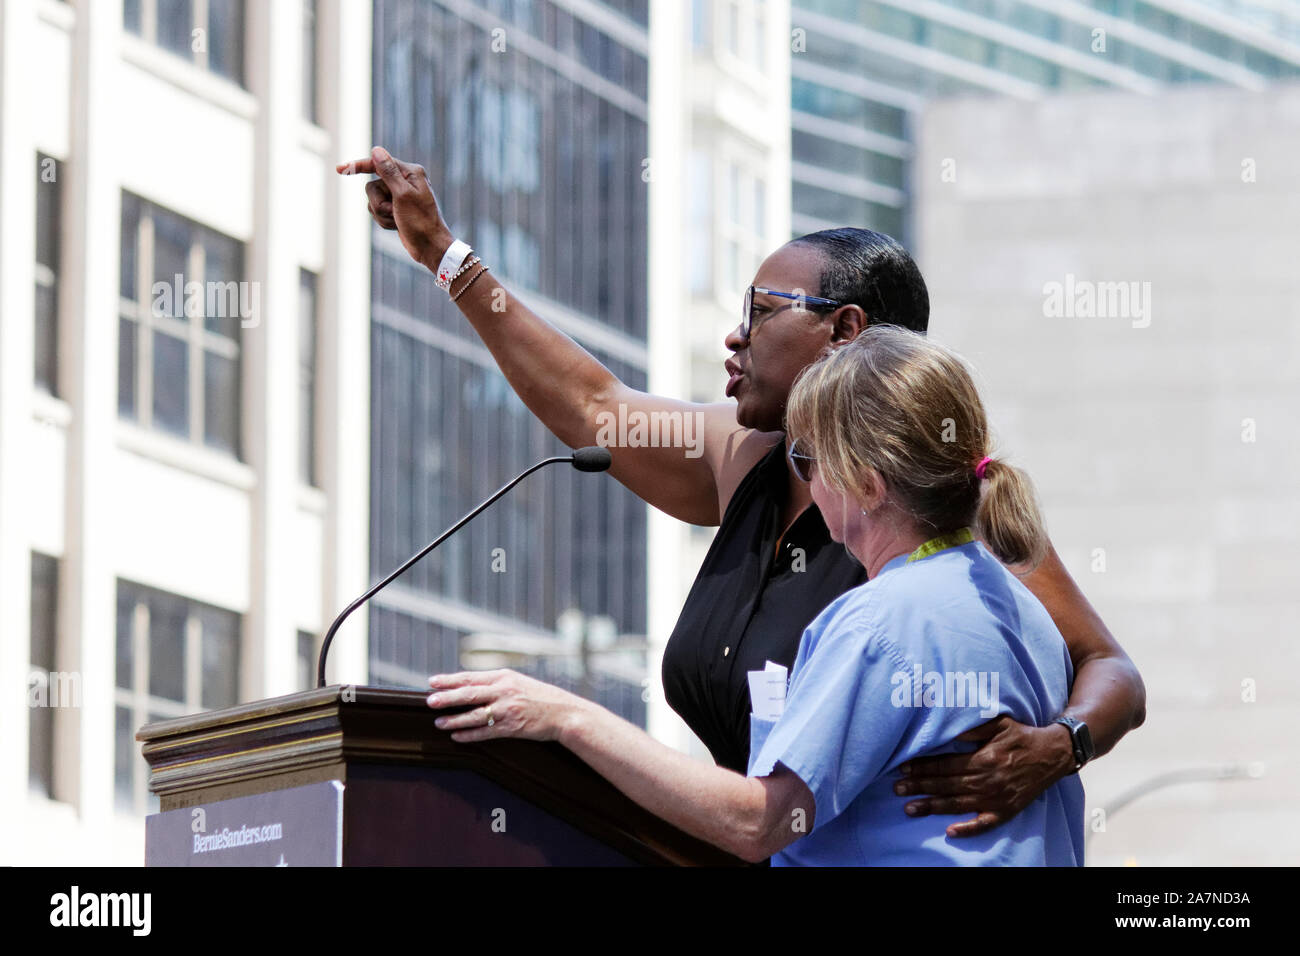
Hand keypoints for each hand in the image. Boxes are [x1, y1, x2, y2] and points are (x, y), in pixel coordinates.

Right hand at [336, 146, 453, 271]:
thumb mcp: (403, 195)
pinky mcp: (395, 209)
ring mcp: (399, 196)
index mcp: (410, 172)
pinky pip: (377, 212)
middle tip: (393, 212)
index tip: (339, 169)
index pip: (378, 164)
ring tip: (397, 221)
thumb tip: (376, 150)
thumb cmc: (420, 222)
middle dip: (378, 203)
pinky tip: (396, 226)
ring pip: (372, 201)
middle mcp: (404, 181)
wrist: (430, 247)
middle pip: (372, 186)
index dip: (358, 166)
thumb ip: (388, 172)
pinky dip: (384, 221)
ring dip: (381, 214)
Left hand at [426, 669, 582, 743]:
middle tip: (430, 701)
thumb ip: (495, 682)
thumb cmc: (540, 696)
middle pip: (469, 694)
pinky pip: (486, 732)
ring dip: (454, 720)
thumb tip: (468, 685)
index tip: (432, 682)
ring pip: (474, 715)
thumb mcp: (518, 681)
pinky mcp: (512, 728)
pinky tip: (457, 737)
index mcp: (504, 676)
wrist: (563, 712)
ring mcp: (507, 710)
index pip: (471, 677)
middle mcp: (504, 691)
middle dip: (447, 698)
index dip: (450, 680)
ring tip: (439, 723)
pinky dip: (469, 735)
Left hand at [892, 717, 1075, 837]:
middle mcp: (987, 780)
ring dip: (932, 807)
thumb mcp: (999, 723)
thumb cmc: (1022, 736)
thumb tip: (952, 731)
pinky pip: (984, 824)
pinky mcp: (1006, 811)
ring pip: (958, 805)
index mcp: (983, 758)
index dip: (923, 767)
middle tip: (897, 789)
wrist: (1053, 755)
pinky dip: (967, 829)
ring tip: (910, 809)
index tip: (903, 767)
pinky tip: (949, 832)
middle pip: (946, 785)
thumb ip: (974, 728)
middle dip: (919, 787)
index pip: (945, 764)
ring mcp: (996, 799)